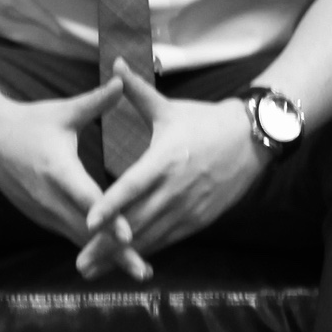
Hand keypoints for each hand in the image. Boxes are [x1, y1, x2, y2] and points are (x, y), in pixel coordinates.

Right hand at [0, 85, 140, 272]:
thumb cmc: (31, 121)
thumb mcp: (64, 111)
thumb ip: (96, 101)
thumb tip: (122, 79)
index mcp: (57, 170)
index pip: (87, 201)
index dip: (109, 219)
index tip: (131, 237)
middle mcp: (49, 198)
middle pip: (86, 232)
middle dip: (116, 253)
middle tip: (145, 271)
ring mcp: (44, 212)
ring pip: (79, 240)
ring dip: (107, 257)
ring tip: (139, 271)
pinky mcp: (42, 218)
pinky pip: (71, 237)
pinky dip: (93, 249)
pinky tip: (117, 260)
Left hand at [75, 61, 266, 267]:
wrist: (252, 139)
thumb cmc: (204, 121)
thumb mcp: (169, 108)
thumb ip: (136, 91)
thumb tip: (114, 62)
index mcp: (165, 158)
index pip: (132, 186)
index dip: (110, 206)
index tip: (87, 222)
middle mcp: (176, 187)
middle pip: (137, 222)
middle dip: (106, 244)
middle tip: (79, 262)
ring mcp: (189, 207)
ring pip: (152, 237)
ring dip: (123, 255)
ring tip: (93, 269)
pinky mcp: (199, 219)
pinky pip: (169, 240)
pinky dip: (147, 251)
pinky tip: (126, 262)